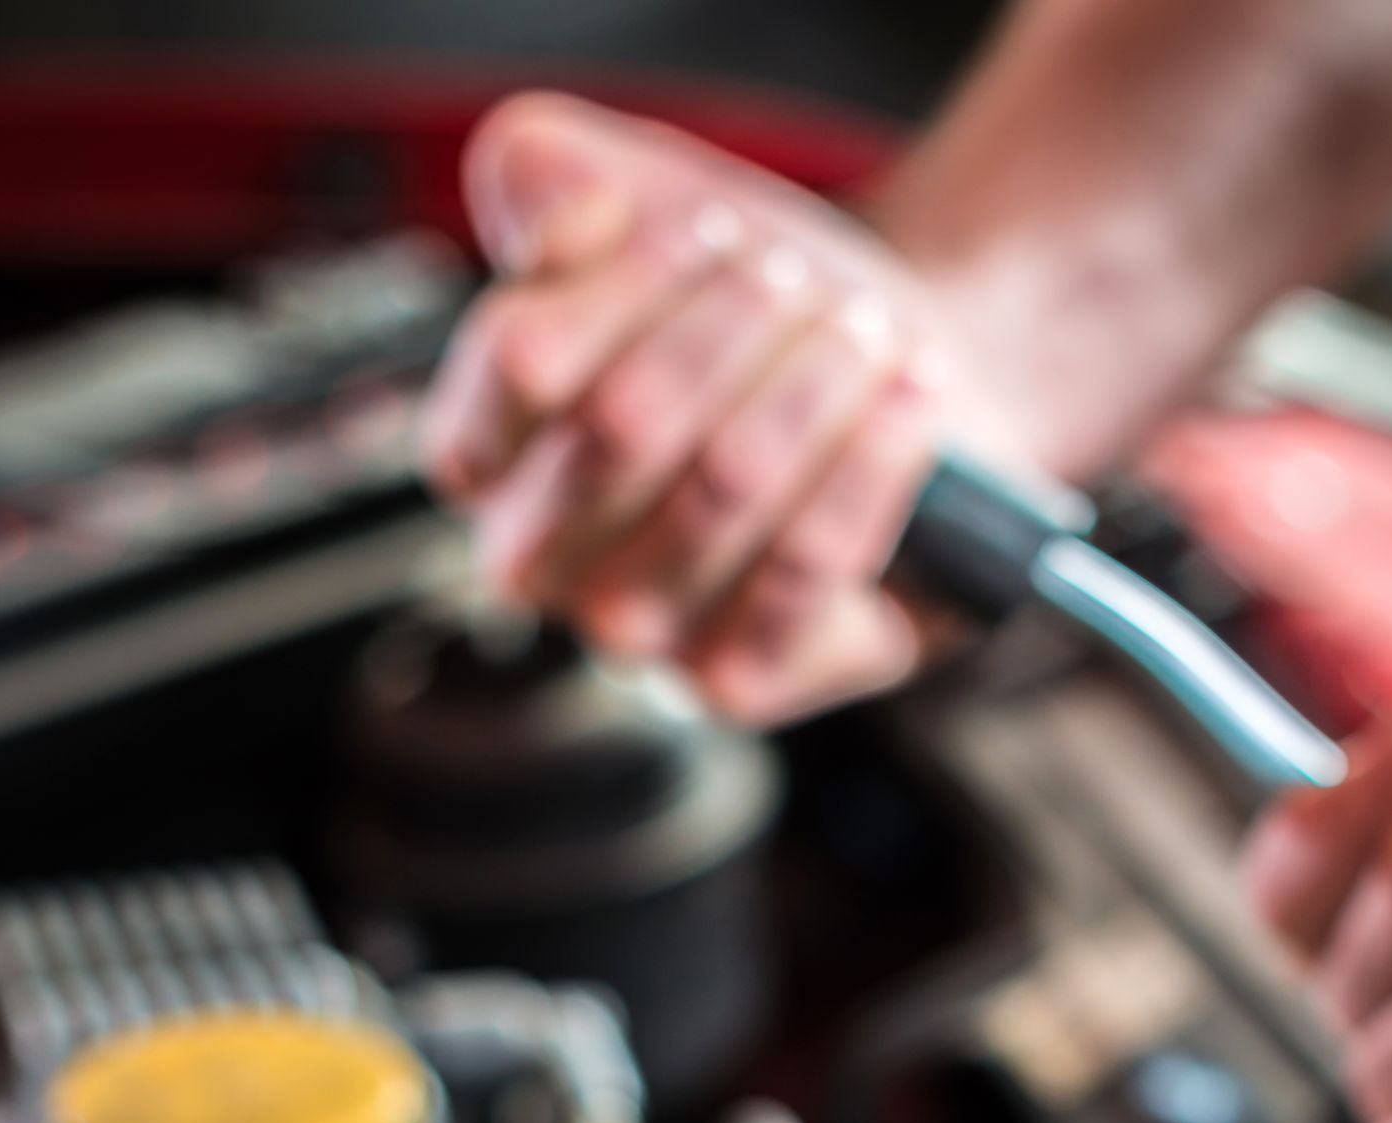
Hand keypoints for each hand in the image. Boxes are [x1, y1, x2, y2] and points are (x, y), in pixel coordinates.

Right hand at [425, 94, 1000, 723]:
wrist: (881, 383)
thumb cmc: (742, 310)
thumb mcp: (638, 199)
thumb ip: (551, 172)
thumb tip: (564, 206)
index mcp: (481, 447)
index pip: (521, 362)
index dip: (627, 282)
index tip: (708, 226)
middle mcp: (537, 559)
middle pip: (628, 424)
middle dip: (735, 328)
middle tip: (798, 282)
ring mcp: (634, 631)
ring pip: (727, 487)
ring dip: (816, 386)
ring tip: (865, 331)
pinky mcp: (735, 681)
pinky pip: (804, 567)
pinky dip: (871, 467)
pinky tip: (910, 402)